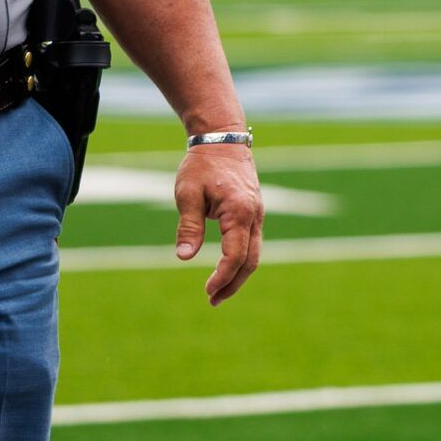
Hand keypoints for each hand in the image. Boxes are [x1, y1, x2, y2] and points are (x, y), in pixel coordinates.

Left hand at [173, 142, 263, 305]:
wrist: (222, 139)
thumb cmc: (202, 165)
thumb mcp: (187, 194)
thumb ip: (188, 227)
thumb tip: (183, 258)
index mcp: (239, 211)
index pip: (235, 255)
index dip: (222, 277)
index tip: (207, 292)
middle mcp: (254, 215)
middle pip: (251, 260)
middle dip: (233, 284)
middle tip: (213, 302)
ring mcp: (257, 213)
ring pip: (254, 253)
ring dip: (238, 275)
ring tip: (218, 292)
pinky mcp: (253, 212)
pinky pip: (252, 242)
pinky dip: (241, 259)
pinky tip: (226, 268)